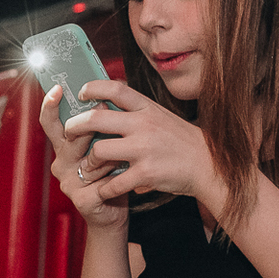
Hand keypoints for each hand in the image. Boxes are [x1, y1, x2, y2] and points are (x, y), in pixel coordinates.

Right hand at [38, 82, 130, 230]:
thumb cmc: (114, 174)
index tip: (58, 88)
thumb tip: (105, 95)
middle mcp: (61, 163)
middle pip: (70, 136)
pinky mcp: (81, 199)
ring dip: (111, 154)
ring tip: (124, 155)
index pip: (51, 122)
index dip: (50, 105)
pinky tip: (125, 176)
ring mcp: (69, 182)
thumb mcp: (106, 144)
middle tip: (104, 109)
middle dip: (89, 124)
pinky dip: (117, 176)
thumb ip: (100, 124)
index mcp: (64, 147)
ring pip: (90, 157)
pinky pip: (102, 180)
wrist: (115, 211)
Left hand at [43, 79, 222, 219]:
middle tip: (68, 132)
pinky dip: (105, 189)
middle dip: (74, 126)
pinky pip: (113, 183)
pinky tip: (105, 189)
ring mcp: (143, 149)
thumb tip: (109, 100)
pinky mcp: (145, 173)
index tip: (81, 93)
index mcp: (147, 109)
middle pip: (96, 118)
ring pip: (99, 151)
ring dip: (89, 162)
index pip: (115, 89)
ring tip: (89, 167)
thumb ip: (137, 110)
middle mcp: (144, 125)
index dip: (93, 88)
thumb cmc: (182, 142)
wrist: (209, 166)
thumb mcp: (161, 117)